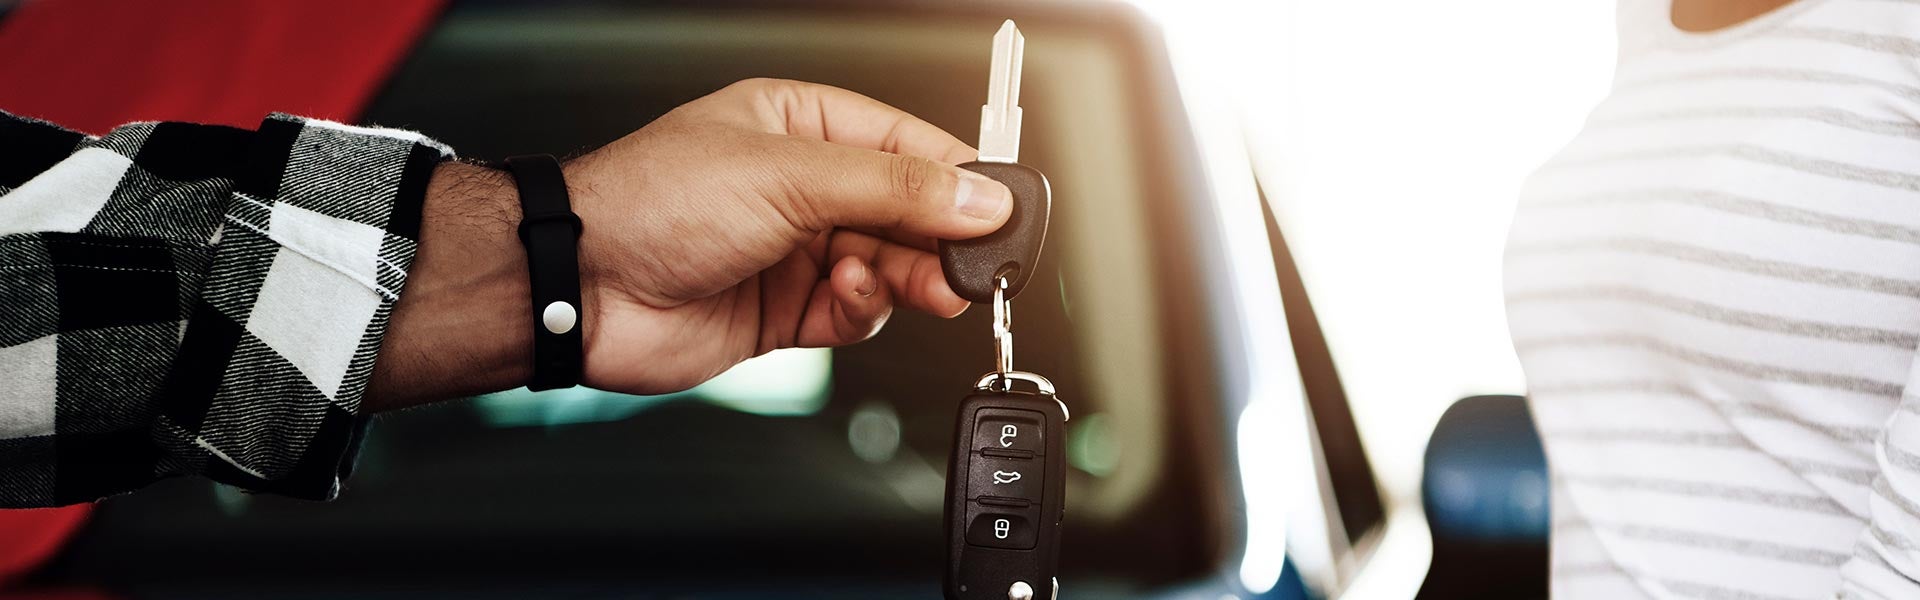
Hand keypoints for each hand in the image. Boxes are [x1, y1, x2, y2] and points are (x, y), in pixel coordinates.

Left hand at [367, 79, 1010, 406]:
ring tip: (927, 286)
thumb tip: (975, 198)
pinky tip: (850, 295)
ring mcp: (794, 250)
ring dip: (910, 276)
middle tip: (975, 261)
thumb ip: (892, 190)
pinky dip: (864, 308)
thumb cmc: (652, 202)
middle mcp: (800, 186)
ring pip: (888, 265)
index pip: (904, 144)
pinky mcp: (785, 311)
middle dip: (940, 236)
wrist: (583, 287)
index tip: (1000, 205)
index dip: (956, 175)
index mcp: (799, 125)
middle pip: (904, 211)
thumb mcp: (790, 176)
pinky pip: (855, 311)